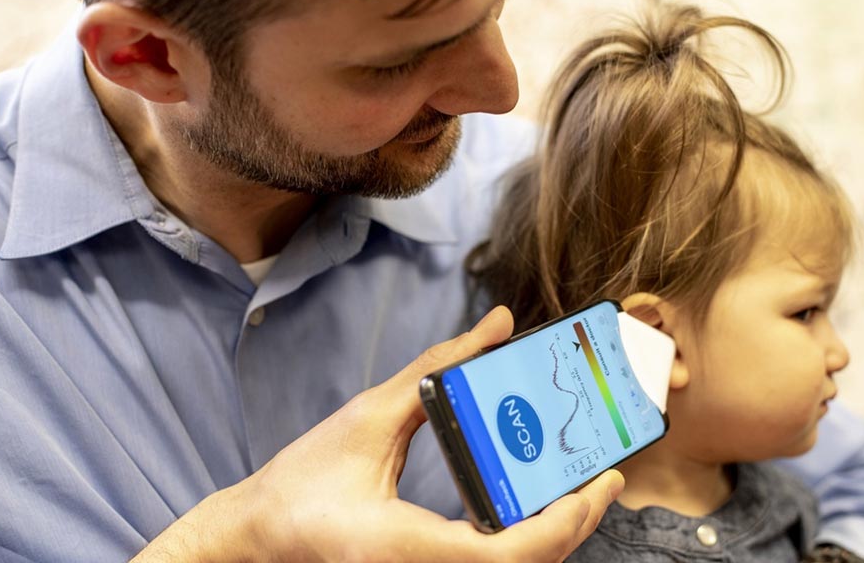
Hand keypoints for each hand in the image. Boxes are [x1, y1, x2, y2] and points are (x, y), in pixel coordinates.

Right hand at [133, 306, 624, 561]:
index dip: (568, 521)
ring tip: (577, 488)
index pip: (511, 554)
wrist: (260, 537)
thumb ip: (437, 369)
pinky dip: (524, 545)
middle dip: (576, 525)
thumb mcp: (369, 416)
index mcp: (409, 546)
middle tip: (604, 476)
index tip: (602, 480)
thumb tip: (498, 324)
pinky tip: (532, 508)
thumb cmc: (302, 484)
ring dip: (554, 537)